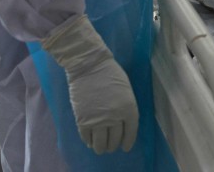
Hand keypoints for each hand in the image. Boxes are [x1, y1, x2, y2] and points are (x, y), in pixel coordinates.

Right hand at [41, 15, 137, 153]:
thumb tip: (122, 121)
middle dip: (113, 145)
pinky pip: (87, 137)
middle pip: (115, 139)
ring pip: (100, 143)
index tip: (125, 147)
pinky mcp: (82, 121)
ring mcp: (98, 120)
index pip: (130, 131)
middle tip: (112, 146)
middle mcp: (115, 117)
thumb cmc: (110, 73)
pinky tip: (90, 141)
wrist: (89, 66)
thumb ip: (125, 106)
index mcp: (129, 108)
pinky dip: (89, 141)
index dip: (128, 141)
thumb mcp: (126, 89)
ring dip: (101, 147)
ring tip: (101, 148)